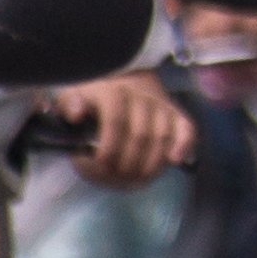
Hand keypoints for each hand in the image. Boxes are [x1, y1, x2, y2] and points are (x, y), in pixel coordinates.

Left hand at [55, 67, 194, 187]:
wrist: (122, 78)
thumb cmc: (92, 97)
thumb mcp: (71, 97)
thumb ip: (69, 105)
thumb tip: (76, 113)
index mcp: (112, 90)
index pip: (116, 119)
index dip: (109, 147)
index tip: (100, 164)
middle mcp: (140, 95)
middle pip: (140, 135)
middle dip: (127, 163)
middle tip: (116, 178)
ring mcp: (160, 104)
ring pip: (162, 136)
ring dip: (149, 164)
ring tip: (135, 179)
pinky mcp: (176, 113)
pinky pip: (186, 129)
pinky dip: (183, 145)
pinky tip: (174, 160)